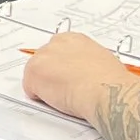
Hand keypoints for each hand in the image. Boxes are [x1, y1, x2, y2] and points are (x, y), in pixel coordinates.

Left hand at [22, 30, 139, 124]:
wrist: (105, 90)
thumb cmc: (109, 81)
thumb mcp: (101, 61)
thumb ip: (85, 61)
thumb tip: (85, 71)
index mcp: (73, 39)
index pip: (58, 52)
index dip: (62, 68)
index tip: (67, 77)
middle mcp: (55, 44)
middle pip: (44, 62)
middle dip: (52, 76)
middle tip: (67, 89)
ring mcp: (41, 58)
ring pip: (36, 76)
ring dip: (46, 87)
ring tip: (66, 95)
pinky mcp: (33, 74)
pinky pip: (30, 90)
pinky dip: (41, 99)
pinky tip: (58, 100)